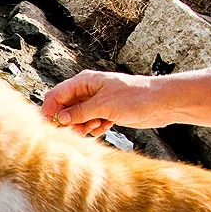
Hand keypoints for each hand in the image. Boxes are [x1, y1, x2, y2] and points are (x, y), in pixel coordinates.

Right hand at [41, 70, 171, 135]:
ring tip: (96, 125)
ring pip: (77, 118)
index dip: (50, 110)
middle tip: (79, 129)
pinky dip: (95, 128)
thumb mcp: (103, 105)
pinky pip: (90, 124)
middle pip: (65, 108)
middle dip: (69, 121)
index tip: (51, 125)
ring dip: (82, 126)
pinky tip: (107, 125)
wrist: (160, 103)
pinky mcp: (105, 113)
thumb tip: (60, 119)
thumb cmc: (135, 97)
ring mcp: (96, 102)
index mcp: (84, 81)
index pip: (57, 94)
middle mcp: (88, 91)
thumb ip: (79, 112)